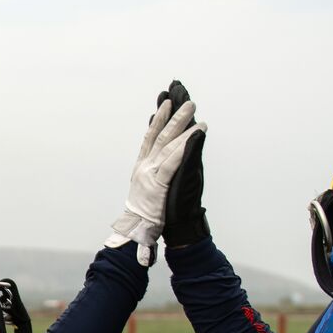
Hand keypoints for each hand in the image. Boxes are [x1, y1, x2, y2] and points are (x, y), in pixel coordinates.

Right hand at [104, 94, 206, 264]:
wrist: (138, 232)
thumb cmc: (146, 214)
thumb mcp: (147, 188)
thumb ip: (154, 171)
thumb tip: (163, 159)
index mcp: (141, 167)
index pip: (149, 137)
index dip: (157, 118)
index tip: (165, 102)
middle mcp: (145, 167)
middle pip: (160, 135)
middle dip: (173, 115)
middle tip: (185, 100)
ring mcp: (151, 174)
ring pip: (168, 144)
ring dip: (182, 126)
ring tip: (194, 111)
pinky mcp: (159, 184)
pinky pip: (173, 161)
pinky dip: (184, 146)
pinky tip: (194, 135)